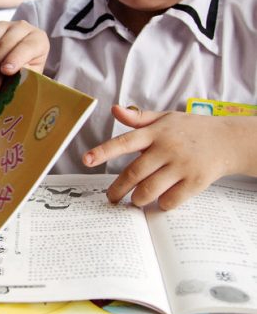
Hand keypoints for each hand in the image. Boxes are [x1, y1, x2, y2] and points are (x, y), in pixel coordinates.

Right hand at [0, 21, 48, 93]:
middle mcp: (21, 28)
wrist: (13, 62)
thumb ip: (24, 76)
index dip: (16, 59)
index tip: (6, 72)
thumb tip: (13, 74)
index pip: (26, 47)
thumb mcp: (30, 76)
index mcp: (37, 39)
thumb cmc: (24, 71)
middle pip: (3, 45)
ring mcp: (2, 25)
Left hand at [83, 106, 255, 209]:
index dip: (103, 151)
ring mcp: (181, 165)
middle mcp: (166, 148)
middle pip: (133, 173)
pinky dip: (161, 204)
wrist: (228, 140)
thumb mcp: (165, 118)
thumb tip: (114, 109)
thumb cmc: (191, 129)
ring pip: (150, 190)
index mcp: (155, 133)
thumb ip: (138, 118)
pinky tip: (159, 202)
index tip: (86, 160)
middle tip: (111, 198)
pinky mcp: (195, 181)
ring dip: (138, 199)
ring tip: (135, 200)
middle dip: (118, 189)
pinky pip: (171, 200)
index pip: (124, 142)